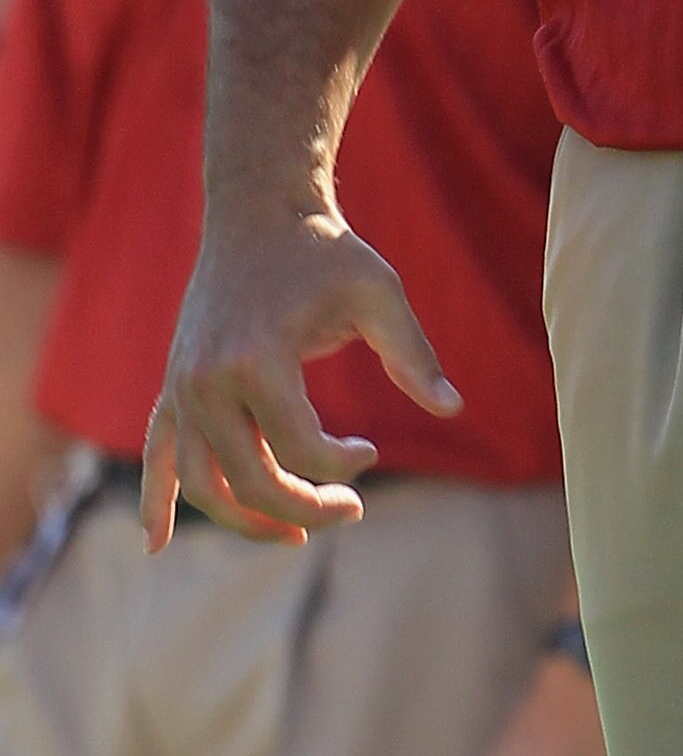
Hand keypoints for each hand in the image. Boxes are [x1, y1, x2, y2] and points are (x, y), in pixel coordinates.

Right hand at [141, 200, 458, 549]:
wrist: (260, 211)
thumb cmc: (324, 252)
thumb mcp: (379, 292)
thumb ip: (413, 354)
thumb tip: (454, 408)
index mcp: (257, 359)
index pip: (299, 449)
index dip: (342, 465)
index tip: (372, 448)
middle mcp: (207, 381)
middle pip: (250, 481)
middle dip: (304, 509)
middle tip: (352, 509)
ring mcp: (183, 386)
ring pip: (202, 482)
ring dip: (244, 521)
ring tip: (294, 537)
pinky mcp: (173, 385)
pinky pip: (157, 454)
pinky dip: (155, 501)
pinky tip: (157, 545)